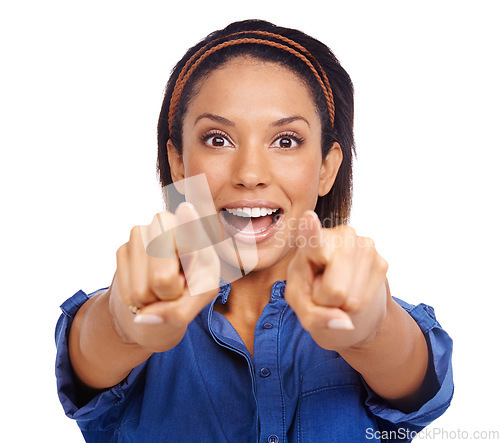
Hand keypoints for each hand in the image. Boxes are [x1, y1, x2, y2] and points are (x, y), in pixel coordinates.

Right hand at [108, 202, 220, 352]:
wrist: (166, 288)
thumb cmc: (192, 286)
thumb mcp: (199, 299)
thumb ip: (180, 312)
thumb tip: (143, 316)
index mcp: (196, 234)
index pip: (190, 230)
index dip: (187, 223)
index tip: (187, 210)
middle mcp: (168, 225)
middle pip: (162, 280)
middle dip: (169, 294)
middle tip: (177, 284)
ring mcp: (141, 233)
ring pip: (142, 291)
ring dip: (152, 299)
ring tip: (162, 284)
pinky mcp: (122, 248)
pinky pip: (127, 294)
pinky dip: (138, 299)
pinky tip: (148, 283)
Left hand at [285, 211, 388, 350]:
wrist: (340, 293)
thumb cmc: (312, 292)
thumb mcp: (301, 306)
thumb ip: (313, 317)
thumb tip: (345, 322)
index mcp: (310, 243)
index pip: (311, 237)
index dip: (310, 229)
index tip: (308, 217)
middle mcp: (339, 237)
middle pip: (334, 290)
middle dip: (327, 301)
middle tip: (322, 288)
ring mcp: (364, 245)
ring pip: (352, 298)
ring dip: (343, 303)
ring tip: (337, 287)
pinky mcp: (381, 260)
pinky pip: (366, 300)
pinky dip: (357, 303)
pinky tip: (352, 287)